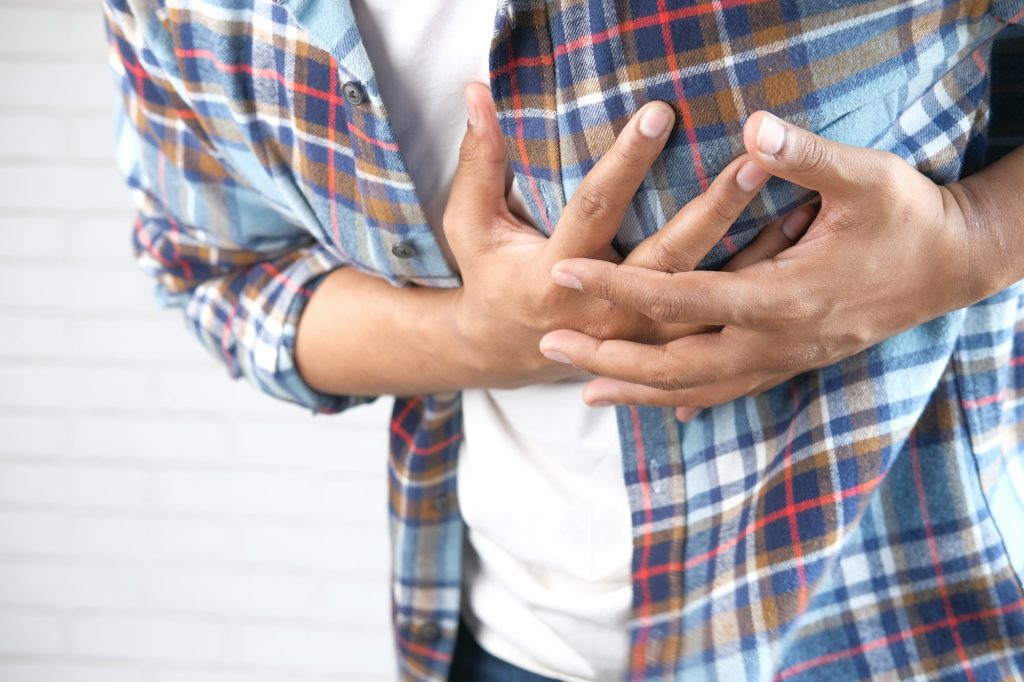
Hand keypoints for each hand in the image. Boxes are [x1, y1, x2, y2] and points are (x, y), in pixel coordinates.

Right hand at [447, 87, 805, 388]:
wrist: (507, 350)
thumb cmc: (491, 277)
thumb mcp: (471, 224)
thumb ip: (477, 162)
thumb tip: (475, 93)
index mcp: (556, 278)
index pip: (596, 210)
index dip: (626, 162)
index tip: (659, 113)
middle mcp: (605, 312)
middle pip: (668, 256)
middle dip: (712, 207)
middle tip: (754, 160)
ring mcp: (641, 334)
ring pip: (706, 295)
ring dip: (753, 249)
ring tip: (798, 202)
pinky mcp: (665, 343)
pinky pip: (719, 315)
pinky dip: (756, 279)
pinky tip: (792, 238)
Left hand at [538, 111, 990, 417]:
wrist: (954, 267)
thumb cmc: (909, 217)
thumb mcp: (865, 179)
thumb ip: (806, 158)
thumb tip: (755, 130)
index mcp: (781, 298)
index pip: (681, 298)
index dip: (619, 288)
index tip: (565, 274)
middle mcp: (775, 341)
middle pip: (675, 365)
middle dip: (609, 360)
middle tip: (550, 349)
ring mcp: (784, 359)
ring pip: (697, 390)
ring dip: (637, 391)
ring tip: (584, 392)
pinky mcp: (792, 362)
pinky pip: (728, 392)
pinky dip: (685, 399)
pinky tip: (658, 406)